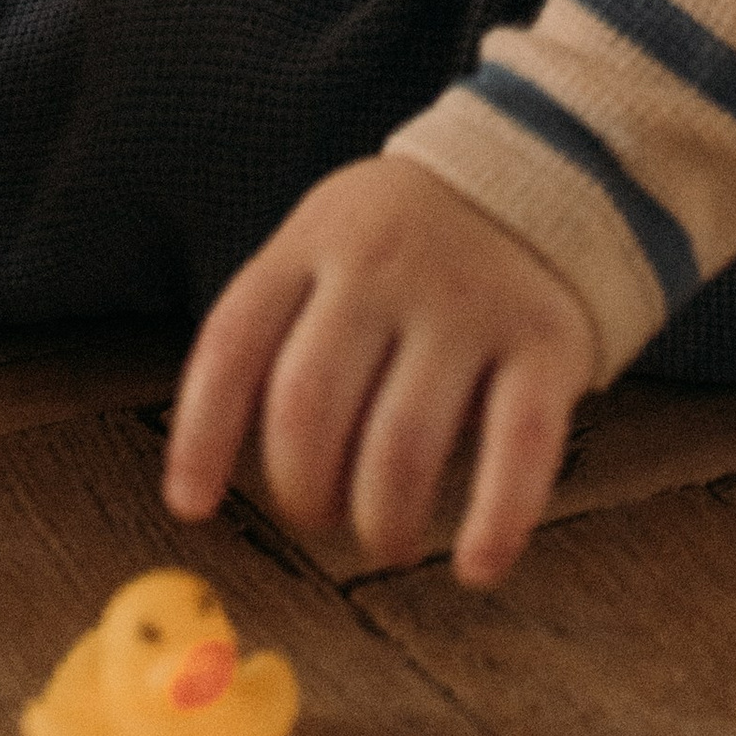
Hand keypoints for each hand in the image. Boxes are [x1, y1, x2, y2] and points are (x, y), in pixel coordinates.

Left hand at [165, 156, 593, 586]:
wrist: (537, 167)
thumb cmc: (403, 240)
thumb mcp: (326, 239)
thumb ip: (276, 329)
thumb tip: (206, 477)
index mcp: (315, 241)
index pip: (233, 343)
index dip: (200, 436)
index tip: (191, 507)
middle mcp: (384, 266)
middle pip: (309, 406)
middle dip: (303, 491)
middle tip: (321, 517)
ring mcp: (468, 300)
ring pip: (402, 443)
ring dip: (383, 522)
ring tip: (389, 539)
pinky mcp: (545, 339)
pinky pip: (518, 444)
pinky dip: (496, 519)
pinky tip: (477, 568)